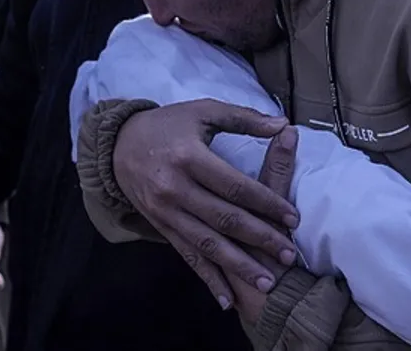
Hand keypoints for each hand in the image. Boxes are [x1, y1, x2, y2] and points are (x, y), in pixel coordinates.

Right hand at [112, 99, 300, 309]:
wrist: (118, 144)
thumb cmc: (168, 124)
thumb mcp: (204, 111)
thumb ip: (245, 118)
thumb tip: (285, 126)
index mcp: (189, 157)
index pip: (235, 187)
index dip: (266, 203)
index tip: (292, 218)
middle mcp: (175, 188)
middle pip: (224, 219)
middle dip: (259, 240)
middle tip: (287, 255)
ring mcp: (166, 212)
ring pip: (207, 244)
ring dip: (238, 266)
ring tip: (266, 281)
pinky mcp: (161, 227)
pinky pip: (187, 257)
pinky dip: (207, 279)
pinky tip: (226, 299)